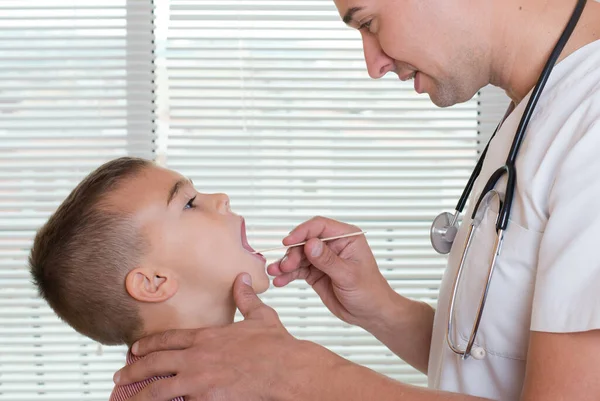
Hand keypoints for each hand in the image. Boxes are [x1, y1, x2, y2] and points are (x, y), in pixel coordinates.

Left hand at [113, 273, 342, 400]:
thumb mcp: (260, 316)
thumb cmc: (277, 346)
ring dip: (138, 393)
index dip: (148, 344)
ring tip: (124, 397)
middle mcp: (197, 356)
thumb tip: (242, 278)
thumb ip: (246, 298)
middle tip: (119, 375)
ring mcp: (199, 379)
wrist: (287, 369)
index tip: (134, 349)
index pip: (168, 339)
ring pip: (158, 387)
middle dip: (132, 369)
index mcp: (208, 336)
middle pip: (155, 362)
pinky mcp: (206, 397)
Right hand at [267, 216, 397, 330]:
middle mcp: (333, 244)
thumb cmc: (369, 292)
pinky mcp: (315, 272)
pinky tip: (280, 281)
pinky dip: (288, 275)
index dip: (302, 231)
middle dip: (292, 253)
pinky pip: (298, 270)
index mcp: (346, 237)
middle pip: (305, 241)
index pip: (320, 226)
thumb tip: (310, 245)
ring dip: (286, 264)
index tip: (288, 241)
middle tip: (285, 266)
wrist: (370, 313)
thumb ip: (328, 260)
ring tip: (275, 273)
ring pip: (298, 255)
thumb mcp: (348, 276)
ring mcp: (322, 258)